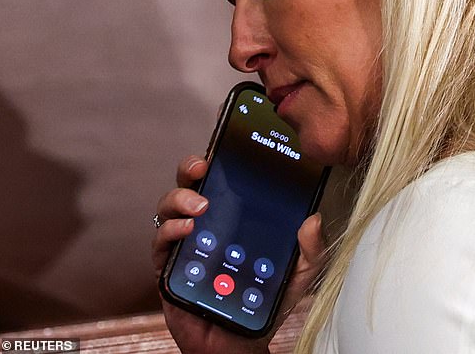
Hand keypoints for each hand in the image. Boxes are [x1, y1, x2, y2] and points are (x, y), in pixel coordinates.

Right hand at [151, 155, 325, 353]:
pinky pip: (160, 241)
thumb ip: (310, 249)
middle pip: (190, 184)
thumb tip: (314, 219)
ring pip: (170, 207)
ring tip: (200, 206)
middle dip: (192, 167)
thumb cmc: (264, 304)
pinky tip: (186, 230)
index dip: (219, 157)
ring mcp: (186, 243)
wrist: (239, 341)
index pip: (223, 179)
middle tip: (203, 167)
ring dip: (180, 198)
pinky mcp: (170, 266)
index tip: (225, 141)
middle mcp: (207, 224)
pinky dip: (170, 230)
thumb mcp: (297, 274)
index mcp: (234, 218)